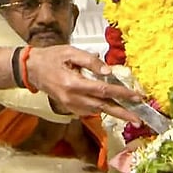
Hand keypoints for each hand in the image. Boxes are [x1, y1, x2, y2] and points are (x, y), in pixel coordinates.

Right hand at [25, 45, 142, 123]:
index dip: (121, 94)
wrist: (32, 70)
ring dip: (115, 113)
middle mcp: (72, 98)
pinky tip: (113, 108)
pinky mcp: (70, 108)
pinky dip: (102, 109)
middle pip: (103, 107)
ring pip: (97, 110)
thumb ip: (90, 61)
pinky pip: (89, 110)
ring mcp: (70, 105)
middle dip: (123, 113)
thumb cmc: (51, 57)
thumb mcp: (70, 52)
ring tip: (132, 115)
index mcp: (73, 84)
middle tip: (139, 119)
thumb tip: (109, 72)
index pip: (103, 90)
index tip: (137, 96)